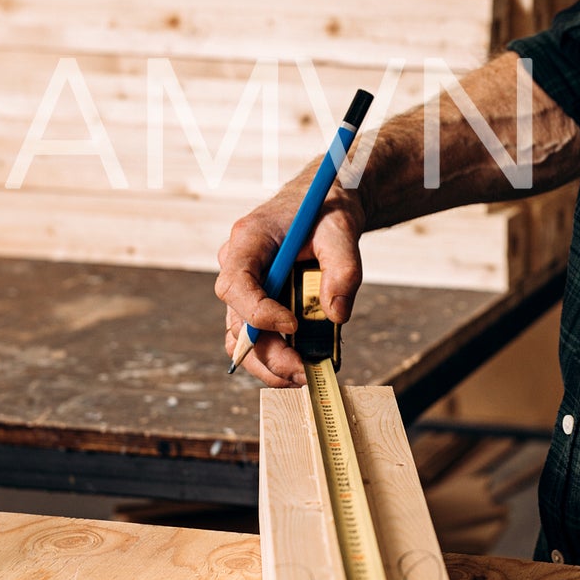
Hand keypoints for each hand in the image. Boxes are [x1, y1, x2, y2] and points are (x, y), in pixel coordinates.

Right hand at [214, 179, 363, 386]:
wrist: (324, 202)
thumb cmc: (327, 209)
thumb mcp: (343, 229)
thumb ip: (343, 268)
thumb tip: (337, 314)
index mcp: (248, 239)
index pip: (236, 285)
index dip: (259, 313)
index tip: (294, 326)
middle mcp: (238, 265)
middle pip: (237, 321)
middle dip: (268, 352)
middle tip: (302, 372)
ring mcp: (245, 287)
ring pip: (241, 337)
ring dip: (268, 363)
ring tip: (302, 377)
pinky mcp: (258, 301)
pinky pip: (256, 336)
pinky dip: (274, 356)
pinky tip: (300, 366)